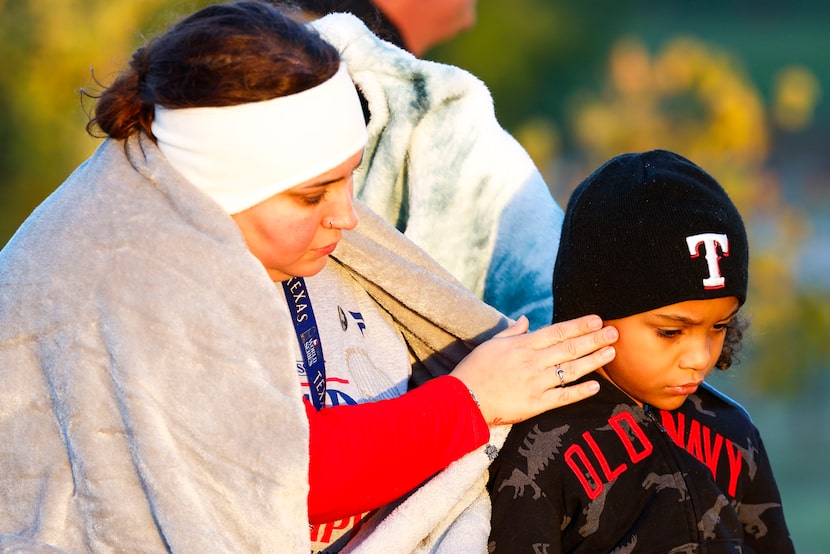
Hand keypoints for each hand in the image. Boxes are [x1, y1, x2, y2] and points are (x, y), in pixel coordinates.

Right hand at [450, 315, 616, 424]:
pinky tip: (595, 386)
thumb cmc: (474, 369)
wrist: (462, 400)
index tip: (597, 320)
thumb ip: (512, 332)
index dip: (579, 325)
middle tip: (615, 333)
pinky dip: (579, 392)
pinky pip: (562, 397)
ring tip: (611, 353)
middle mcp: (532, 362)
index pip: (557, 332)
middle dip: (594, 339)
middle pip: (569, 348)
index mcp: (522, 345)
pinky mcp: (535, 405)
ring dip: (593, 361)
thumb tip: (526, 320)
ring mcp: (536, 383)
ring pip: (571, 370)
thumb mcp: (491, 344)